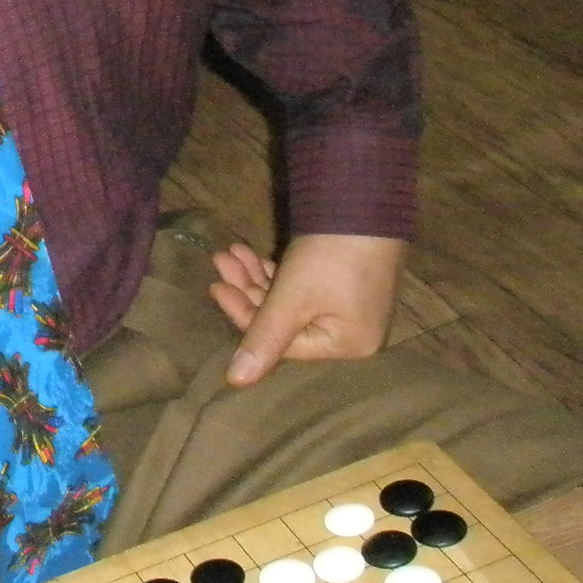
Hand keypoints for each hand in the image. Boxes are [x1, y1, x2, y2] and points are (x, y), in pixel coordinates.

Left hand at [209, 233, 404, 386]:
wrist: (367, 201)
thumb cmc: (333, 256)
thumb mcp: (293, 298)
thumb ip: (264, 338)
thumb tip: (236, 381)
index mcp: (348, 347)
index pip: (282, 344)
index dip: (243, 315)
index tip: (215, 287)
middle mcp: (351, 333)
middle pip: (284, 321)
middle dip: (248, 288)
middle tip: (221, 260)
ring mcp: (348, 307)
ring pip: (289, 300)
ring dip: (257, 276)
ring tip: (232, 251)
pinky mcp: (343, 283)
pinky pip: (302, 287)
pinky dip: (276, 272)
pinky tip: (252, 254)